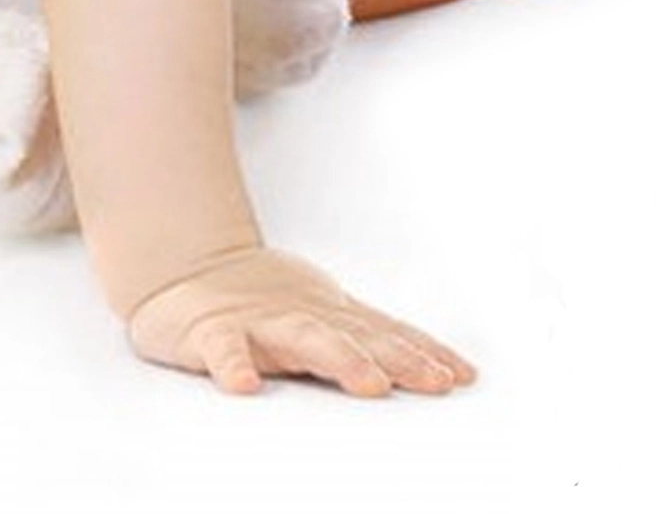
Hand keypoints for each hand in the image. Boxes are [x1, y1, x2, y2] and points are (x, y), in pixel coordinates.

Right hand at [126, 244, 477, 398]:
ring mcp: (262, 322)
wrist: (192, 268)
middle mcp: (307, 316)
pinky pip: (224, 350)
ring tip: (371, 386)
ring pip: (306, 340)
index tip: (464, 376)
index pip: (389, 335)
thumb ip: (371, 340)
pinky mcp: (214, 332)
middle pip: (362, 338)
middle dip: (402, 360)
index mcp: (333, 317)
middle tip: (437, 382)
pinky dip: (234, 365)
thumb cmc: (268, 301)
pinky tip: (244, 386)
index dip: (427, 354)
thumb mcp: (324, 317)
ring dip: (342, 360)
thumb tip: (436, 365)